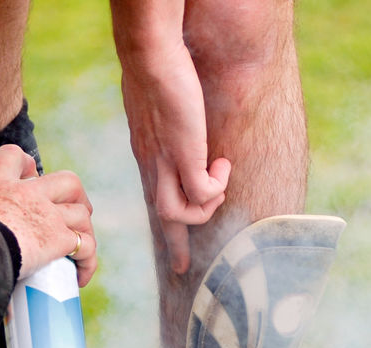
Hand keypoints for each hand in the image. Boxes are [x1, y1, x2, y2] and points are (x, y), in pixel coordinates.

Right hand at [0, 145, 98, 286]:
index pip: (14, 157)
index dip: (27, 164)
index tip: (30, 175)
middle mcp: (28, 194)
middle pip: (68, 181)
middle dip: (78, 198)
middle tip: (77, 215)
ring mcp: (47, 214)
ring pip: (82, 214)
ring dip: (86, 233)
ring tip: (80, 254)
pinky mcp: (59, 238)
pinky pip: (86, 246)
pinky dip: (88, 263)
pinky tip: (80, 278)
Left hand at [120, 38, 228, 273]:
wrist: (151, 57)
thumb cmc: (156, 73)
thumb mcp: (158, 107)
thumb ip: (167, 124)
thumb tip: (175, 124)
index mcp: (148, 157)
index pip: (154, 200)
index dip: (166, 228)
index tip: (176, 255)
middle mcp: (153, 167)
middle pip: (163, 219)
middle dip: (176, 246)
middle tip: (183, 267)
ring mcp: (166, 165)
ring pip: (178, 215)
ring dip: (206, 206)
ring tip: (220, 180)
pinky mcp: (183, 157)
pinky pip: (201, 193)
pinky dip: (217, 186)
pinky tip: (222, 164)